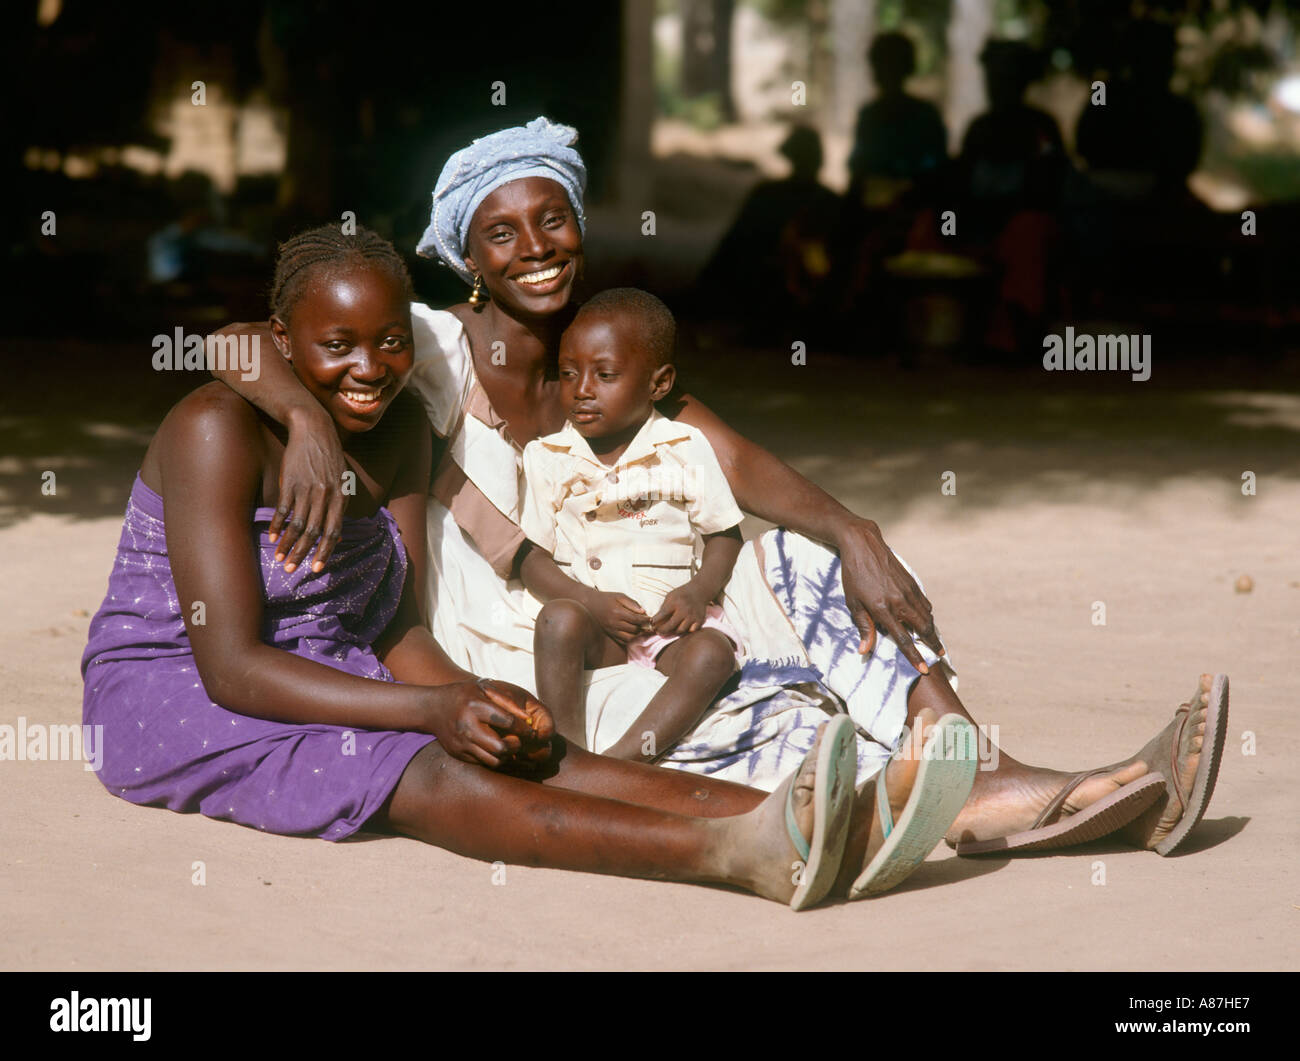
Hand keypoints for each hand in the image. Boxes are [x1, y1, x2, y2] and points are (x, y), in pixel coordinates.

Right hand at [270, 405, 347, 572]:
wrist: (314, 430)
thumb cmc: (330, 459)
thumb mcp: (342, 482)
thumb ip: (340, 509)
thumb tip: (339, 537)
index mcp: (341, 497)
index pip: (333, 531)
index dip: (325, 552)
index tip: (317, 568)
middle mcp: (326, 495)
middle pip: (314, 532)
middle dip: (303, 554)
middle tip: (292, 570)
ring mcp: (307, 488)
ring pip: (297, 524)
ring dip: (287, 544)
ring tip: (280, 559)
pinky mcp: (290, 482)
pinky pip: (283, 509)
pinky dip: (277, 525)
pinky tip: (272, 537)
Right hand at [426, 679, 554, 768]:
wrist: (432, 708)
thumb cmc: (464, 694)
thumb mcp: (483, 688)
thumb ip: (506, 701)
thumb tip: (528, 719)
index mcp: (474, 706)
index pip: (507, 722)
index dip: (524, 728)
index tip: (532, 730)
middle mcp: (466, 727)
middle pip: (501, 747)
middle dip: (516, 746)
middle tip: (521, 741)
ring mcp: (461, 744)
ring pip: (494, 760)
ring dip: (508, 756)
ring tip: (512, 747)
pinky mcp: (458, 755)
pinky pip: (484, 764)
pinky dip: (496, 760)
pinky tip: (501, 752)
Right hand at [587, 592, 650, 645]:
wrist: (591, 604)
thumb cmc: (607, 598)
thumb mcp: (620, 596)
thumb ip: (632, 603)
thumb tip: (644, 612)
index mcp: (617, 612)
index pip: (636, 619)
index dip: (645, 620)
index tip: (650, 618)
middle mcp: (614, 623)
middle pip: (634, 629)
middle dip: (642, 627)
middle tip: (647, 624)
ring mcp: (611, 630)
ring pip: (629, 638)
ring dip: (637, 634)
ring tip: (640, 628)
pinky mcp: (610, 634)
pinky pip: (622, 641)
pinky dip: (630, 638)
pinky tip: (632, 632)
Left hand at [650, 583, 707, 636]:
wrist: (699, 591)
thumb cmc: (681, 594)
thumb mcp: (670, 596)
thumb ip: (664, 607)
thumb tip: (655, 620)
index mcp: (675, 602)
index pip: (663, 614)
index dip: (655, 620)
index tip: (651, 623)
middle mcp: (684, 610)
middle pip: (671, 625)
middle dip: (662, 630)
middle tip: (657, 631)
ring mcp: (693, 616)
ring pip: (680, 630)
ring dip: (673, 632)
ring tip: (668, 630)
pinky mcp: (700, 620)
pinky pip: (691, 631)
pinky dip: (685, 631)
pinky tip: (681, 628)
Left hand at [836, 519, 943, 671]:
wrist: (863, 545)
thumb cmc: (853, 575)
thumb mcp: (852, 603)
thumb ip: (863, 627)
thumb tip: (865, 650)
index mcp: (883, 609)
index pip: (903, 639)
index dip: (914, 656)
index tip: (924, 669)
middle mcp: (900, 601)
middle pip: (923, 628)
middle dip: (932, 643)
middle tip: (938, 654)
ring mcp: (908, 590)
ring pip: (926, 615)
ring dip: (931, 629)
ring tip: (933, 640)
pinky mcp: (912, 582)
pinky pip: (924, 602)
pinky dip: (927, 613)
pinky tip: (925, 618)